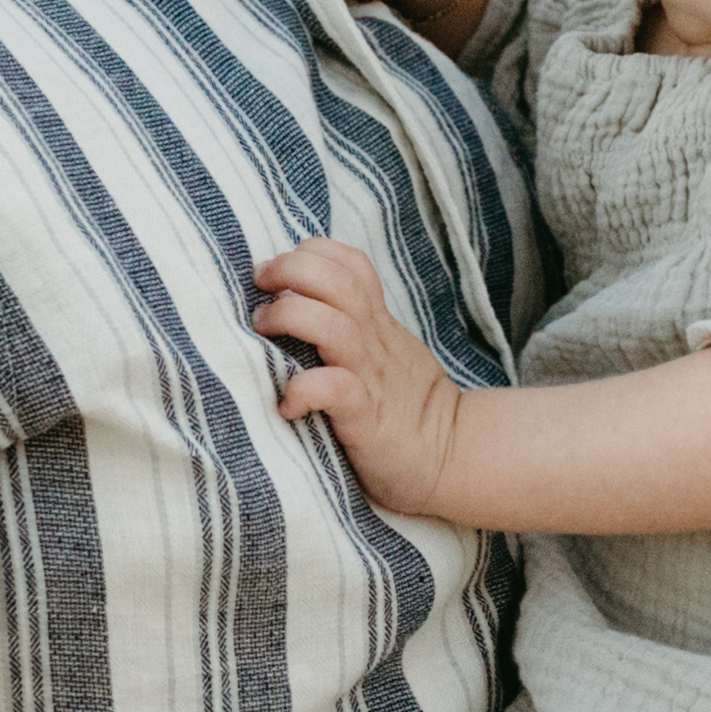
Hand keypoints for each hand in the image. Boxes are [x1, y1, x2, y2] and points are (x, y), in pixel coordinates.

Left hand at [254, 237, 465, 514]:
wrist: (450, 457)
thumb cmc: (405, 408)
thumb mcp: (386, 352)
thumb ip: (354, 327)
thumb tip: (299, 307)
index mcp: (377, 322)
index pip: (350, 264)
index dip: (310, 254)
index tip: (278, 272)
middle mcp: (373, 339)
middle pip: (336, 279)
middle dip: (290, 269)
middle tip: (261, 286)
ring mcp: (370, 375)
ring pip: (330, 323)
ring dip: (287, 316)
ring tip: (262, 330)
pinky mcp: (366, 415)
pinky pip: (332, 388)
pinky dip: (301, 389)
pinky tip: (287, 404)